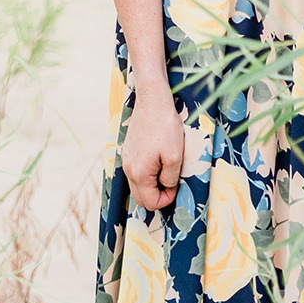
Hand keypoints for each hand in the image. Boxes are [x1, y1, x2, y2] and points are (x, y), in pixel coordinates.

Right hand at [122, 85, 184, 210]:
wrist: (152, 100)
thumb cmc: (165, 126)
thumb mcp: (175, 156)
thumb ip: (170, 178)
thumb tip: (167, 188)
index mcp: (139, 174)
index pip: (149, 203)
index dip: (166, 200)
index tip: (177, 187)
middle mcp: (128, 169)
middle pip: (140, 197)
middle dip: (158, 195)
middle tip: (173, 182)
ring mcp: (126, 159)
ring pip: (137, 184)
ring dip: (152, 184)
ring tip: (168, 168)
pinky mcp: (128, 150)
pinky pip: (136, 171)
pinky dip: (147, 172)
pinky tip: (159, 159)